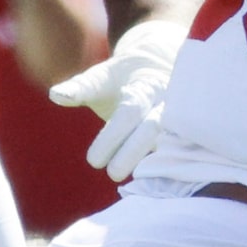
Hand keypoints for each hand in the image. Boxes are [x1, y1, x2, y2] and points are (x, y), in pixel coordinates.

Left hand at [49, 18, 186, 181]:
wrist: (163, 62)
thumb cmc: (124, 75)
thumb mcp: (103, 76)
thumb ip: (82, 87)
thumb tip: (55, 95)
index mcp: (145, 86)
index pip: (128, 112)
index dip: (111, 139)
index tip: (93, 162)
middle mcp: (168, 100)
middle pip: (153, 128)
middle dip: (132, 153)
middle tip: (111, 173)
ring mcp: (183, 116)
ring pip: (173, 140)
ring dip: (154, 163)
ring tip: (132, 182)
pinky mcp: (190, 130)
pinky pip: (185, 150)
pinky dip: (171, 167)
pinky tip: (155, 184)